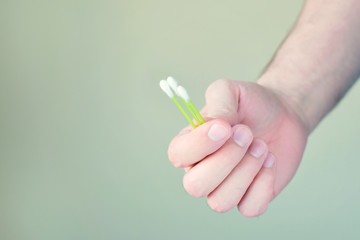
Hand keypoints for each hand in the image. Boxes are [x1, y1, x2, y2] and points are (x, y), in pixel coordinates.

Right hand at [167, 79, 307, 216]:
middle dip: (226, 160)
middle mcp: (201, 170)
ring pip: (220, 202)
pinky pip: (249, 208)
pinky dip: (263, 185)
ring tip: (261, 146)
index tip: (225, 127)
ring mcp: (224, 187)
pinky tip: (269, 162)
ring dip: (246, 171)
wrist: (283, 114)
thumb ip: (218, 104)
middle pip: (195, 186)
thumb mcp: (231, 91)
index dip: (199, 145)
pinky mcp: (249, 198)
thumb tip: (215, 127)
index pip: (177, 155)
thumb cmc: (251, 103)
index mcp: (190, 144)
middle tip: (248, 134)